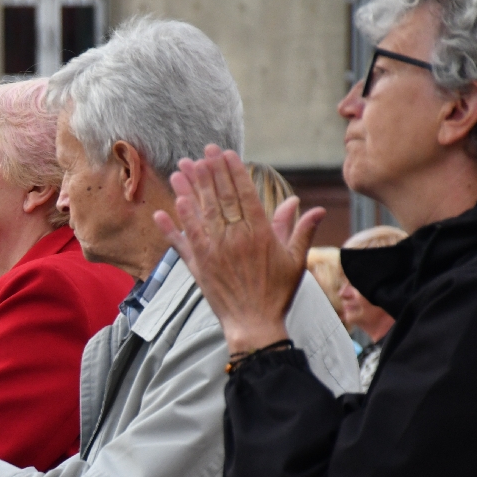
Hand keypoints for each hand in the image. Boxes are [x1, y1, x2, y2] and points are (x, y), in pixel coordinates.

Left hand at [154, 145, 323, 353]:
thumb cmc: (277, 293)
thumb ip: (298, 230)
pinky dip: (172, 227)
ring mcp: (213, 252)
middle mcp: (233, 238)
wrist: (254, 324)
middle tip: (202, 152)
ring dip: (188, 190)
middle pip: (219, 198)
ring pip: (199, 215)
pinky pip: (182, 243)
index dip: (233, 171)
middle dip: (210, 172)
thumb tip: (312, 206)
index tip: (225, 153)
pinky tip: (164, 209)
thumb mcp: (295, 260)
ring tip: (180, 169)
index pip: (243, 194)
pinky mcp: (198, 267)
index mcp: (259, 233)